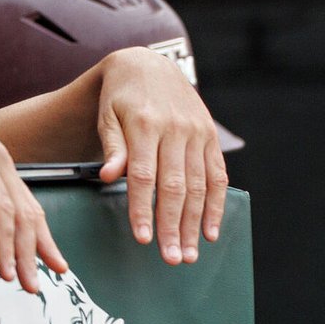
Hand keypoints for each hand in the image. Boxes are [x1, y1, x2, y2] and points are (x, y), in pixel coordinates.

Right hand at [0, 86, 66, 291]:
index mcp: (5, 172)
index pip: (33, 211)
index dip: (46, 241)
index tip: (58, 267)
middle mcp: (1, 167)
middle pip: (24, 216)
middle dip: (31, 254)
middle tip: (33, 284)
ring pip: (3, 211)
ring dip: (9, 246)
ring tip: (10, 273)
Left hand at [94, 49, 227, 264]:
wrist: (149, 64)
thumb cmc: (120, 96)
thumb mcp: (106, 116)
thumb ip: (112, 148)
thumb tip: (109, 178)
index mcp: (146, 124)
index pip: (144, 175)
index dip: (144, 209)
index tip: (143, 238)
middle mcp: (176, 130)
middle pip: (176, 186)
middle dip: (174, 226)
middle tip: (171, 259)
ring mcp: (197, 133)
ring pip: (199, 185)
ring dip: (196, 222)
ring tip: (190, 252)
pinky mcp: (210, 136)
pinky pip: (218, 174)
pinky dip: (217, 204)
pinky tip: (211, 229)